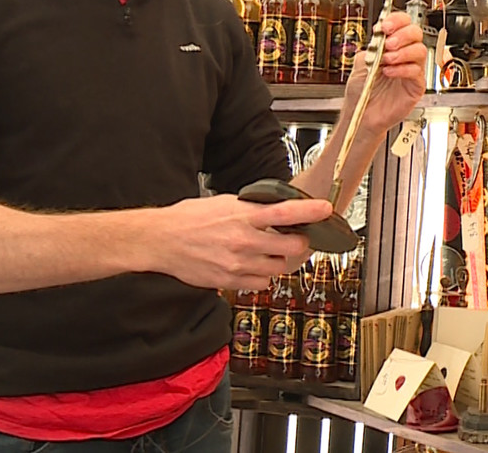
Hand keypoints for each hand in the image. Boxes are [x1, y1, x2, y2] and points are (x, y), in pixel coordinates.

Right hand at [149, 194, 332, 289]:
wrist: (161, 240)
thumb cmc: (189, 219)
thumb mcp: (224, 203)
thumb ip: (251, 208)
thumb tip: (276, 209)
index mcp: (242, 217)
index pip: (284, 212)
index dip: (309, 211)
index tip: (325, 209)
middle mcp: (243, 242)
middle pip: (291, 248)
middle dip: (299, 243)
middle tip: (295, 238)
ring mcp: (237, 264)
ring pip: (278, 268)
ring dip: (281, 260)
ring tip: (269, 252)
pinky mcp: (229, 281)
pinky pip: (261, 284)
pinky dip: (263, 276)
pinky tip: (254, 266)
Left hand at [344, 10, 426, 132]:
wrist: (362, 113)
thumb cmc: (362, 91)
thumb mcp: (361, 62)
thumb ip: (372, 46)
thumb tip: (381, 34)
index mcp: (392, 45)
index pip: (403, 24)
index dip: (397, 20)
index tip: (385, 26)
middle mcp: (404, 55)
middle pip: (416, 33)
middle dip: (402, 35)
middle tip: (389, 44)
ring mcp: (412, 70)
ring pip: (420, 51)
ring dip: (403, 52)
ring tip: (387, 60)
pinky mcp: (416, 86)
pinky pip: (417, 72)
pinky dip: (402, 69)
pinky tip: (389, 72)